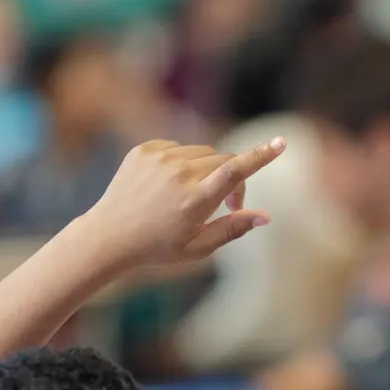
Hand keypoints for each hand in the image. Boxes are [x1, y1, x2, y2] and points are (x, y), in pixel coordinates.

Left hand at [85, 137, 284, 266]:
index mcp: (195, 201)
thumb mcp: (198, 248)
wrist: (108, 236)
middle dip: (231, 179)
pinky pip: (179, 148)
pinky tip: (167, 187)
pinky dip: (182, 163)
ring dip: (206, 170)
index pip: (235, 171)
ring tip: (189, 196)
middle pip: (223, 160)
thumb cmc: (157, 248)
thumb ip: (233, 228)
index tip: (281, 142)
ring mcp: (159, 158)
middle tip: (226, 205)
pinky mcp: (144, 150)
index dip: (261, 156)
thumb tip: (266, 216)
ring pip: (202, 153)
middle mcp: (178, 174)